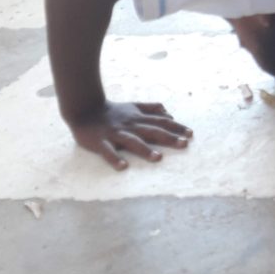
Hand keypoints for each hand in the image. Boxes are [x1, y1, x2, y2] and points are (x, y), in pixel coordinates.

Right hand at [67, 100, 192, 169]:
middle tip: (184, 144)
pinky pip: (108, 151)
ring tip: (158, 158)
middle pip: (152, 131)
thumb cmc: (112, 111)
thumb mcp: (133, 106)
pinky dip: (115, 158)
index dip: (176, 127)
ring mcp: (115, 134)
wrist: (84, 109)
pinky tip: (123, 167)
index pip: (161, 122)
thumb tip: (170, 114)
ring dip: (145, 149)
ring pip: (132, 142)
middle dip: (168, 138)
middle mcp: (130, 126)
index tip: (190, 134)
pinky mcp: (100, 142)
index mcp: (138, 118)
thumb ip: (151, 109)